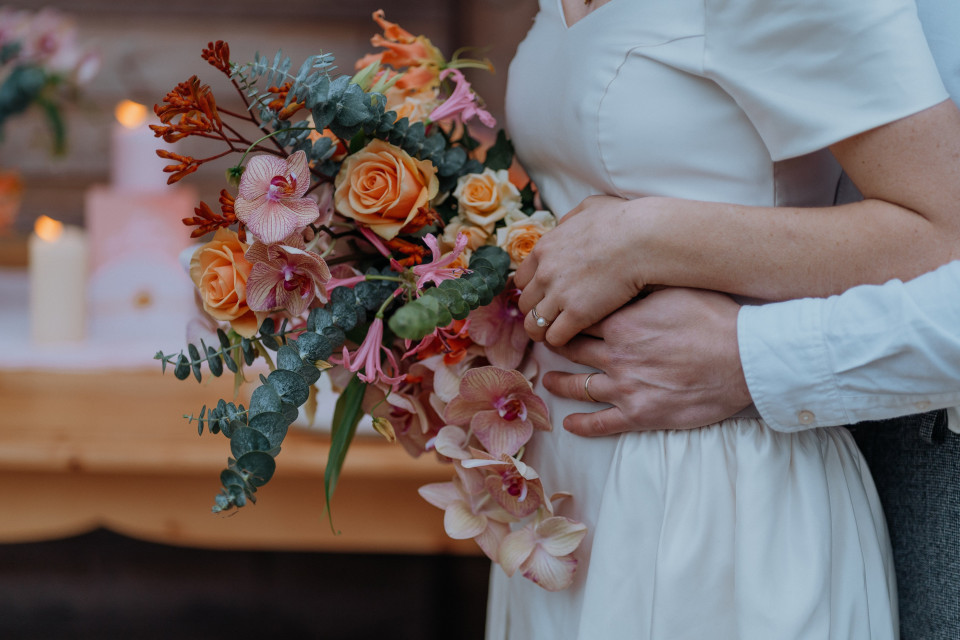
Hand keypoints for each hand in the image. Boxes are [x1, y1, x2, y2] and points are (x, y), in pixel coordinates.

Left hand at [514, 195, 652, 345]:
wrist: (642, 238)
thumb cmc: (622, 220)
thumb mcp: (588, 208)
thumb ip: (570, 220)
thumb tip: (564, 225)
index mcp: (544, 249)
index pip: (521, 280)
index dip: (532, 290)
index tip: (543, 297)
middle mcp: (545, 273)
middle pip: (525, 303)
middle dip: (536, 312)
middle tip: (550, 318)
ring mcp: (559, 295)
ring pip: (534, 325)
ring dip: (542, 331)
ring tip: (554, 335)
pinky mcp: (577, 314)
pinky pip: (555, 337)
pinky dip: (560, 340)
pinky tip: (571, 338)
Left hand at [541, 288, 751, 435]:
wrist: (743, 358)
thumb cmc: (715, 318)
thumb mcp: (674, 289)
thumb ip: (643, 287)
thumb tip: (624, 273)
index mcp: (620, 324)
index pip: (580, 321)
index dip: (566, 319)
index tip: (556, 318)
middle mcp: (616, 356)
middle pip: (574, 351)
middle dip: (558, 348)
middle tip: (546, 347)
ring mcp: (625, 388)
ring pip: (580, 387)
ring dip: (560, 384)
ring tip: (548, 381)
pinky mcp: (640, 415)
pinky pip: (602, 423)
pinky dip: (582, 425)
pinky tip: (570, 424)